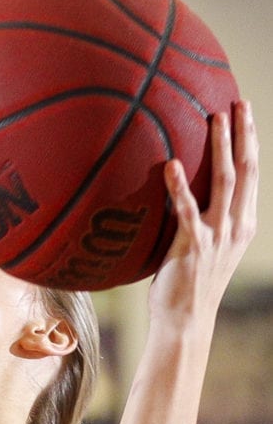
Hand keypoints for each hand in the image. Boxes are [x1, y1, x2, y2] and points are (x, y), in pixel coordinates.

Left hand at [149, 100, 258, 327]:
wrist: (185, 320)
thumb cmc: (187, 284)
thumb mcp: (206, 248)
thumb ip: (203, 220)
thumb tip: (181, 191)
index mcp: (243, 225)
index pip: (251, 175)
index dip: (250, 142)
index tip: (245, 113)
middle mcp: (236, 227)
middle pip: (246, 170)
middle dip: (244, 134)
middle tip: (237, 102)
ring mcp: (217, 237)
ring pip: (225, 182)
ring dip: (221, 147)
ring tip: (215, 118)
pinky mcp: (194, 247)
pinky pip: (188, 211)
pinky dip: (180, 187)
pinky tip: (171, 165)